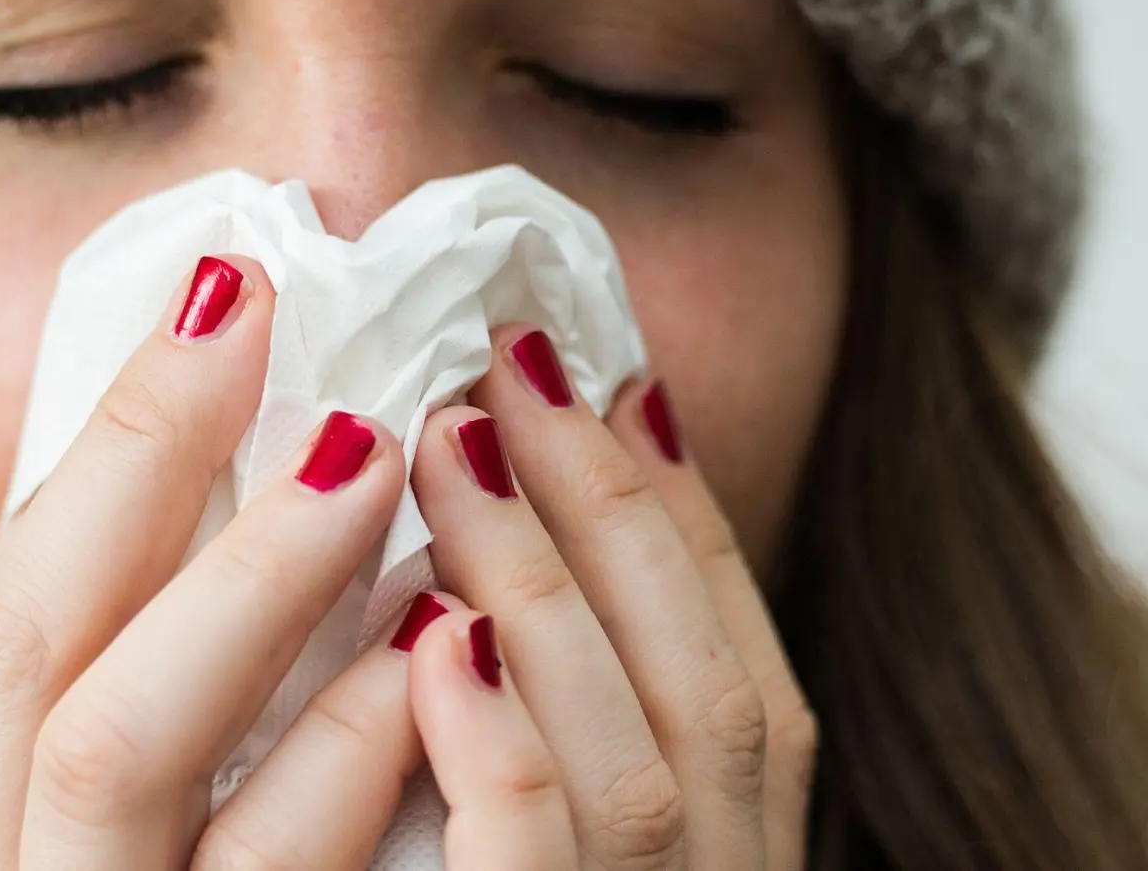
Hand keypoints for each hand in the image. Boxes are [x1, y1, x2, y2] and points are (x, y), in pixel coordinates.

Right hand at [0, 255, 427, 869]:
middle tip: (259, 310)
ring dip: (248, 577)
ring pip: (111, 743)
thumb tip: (203, 498)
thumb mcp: (85, 836)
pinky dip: (343, 749)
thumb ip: (122, 696)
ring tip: (363, 448)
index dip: (88, 459)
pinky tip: (430, 640)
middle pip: (16, 645)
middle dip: (136, 456)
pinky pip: (259, 870)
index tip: (205, 316)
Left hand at [402, 325, 817, 869]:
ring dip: (539, 583)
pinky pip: (531, 862)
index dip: (688, 522)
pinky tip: (439, 636)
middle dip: (610, 507)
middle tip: (513, 360)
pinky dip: (499, 746)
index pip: (741, 675)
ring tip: (451, 439)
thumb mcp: (588, 833)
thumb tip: (495, 567)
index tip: (625, 385)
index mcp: (741, 860)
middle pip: (701, 690)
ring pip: (626, 765)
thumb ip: (580, 722)